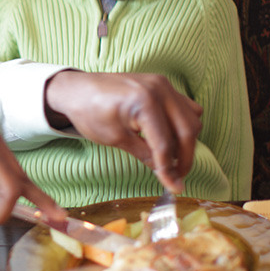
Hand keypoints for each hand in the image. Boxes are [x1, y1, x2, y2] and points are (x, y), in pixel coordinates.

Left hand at [44, 71, 202, 192]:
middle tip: (176, 177)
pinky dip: (184, 124)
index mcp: (144, 102)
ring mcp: (163, 84)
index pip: (165, 142)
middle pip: (187, 130)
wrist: (78, 89)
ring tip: (172, 159)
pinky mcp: (163, 84)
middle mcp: (159, 89)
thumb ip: (145, 155)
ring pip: (192, 118)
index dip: (169, 168)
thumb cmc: (90, 112)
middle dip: (184, 158)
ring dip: (186, 142)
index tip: (174, 187)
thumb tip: (168, 176)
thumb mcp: (116, 138)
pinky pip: (186, 106)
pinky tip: (170, 137)